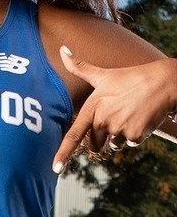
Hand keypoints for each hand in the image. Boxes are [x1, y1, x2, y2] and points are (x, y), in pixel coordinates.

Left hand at [54, 46, 176, 170]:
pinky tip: (141, 119)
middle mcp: (103, 120)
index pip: (74, 134)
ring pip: (113, 145)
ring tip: (129, 114)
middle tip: (115, 117)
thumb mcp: (102, 74)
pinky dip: (135, 135)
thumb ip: (79, 67)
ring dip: (119, 136)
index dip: (63, 153)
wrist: (162, 82)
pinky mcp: (135, 135)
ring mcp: (119, 128)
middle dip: (101, 138)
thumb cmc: (130, 78)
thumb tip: (62, 48)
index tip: (55, 168)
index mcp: (92, 107)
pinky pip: (130, 144)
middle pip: (95, 143)